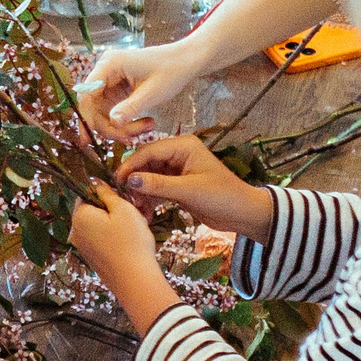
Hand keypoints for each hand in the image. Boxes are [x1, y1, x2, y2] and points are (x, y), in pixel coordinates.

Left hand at [66, 186, 180, 335]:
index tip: (123, 199)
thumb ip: (106, 192)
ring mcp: (82, 248)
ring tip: (134, 230)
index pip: (86, 193)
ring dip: (114, 223)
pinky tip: (129, 243)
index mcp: (79, 216)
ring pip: (97, 225)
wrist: (135, 280)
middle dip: (111, 209)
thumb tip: (94, 181)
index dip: (105, 193)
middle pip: (91, 210)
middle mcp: (74, 232)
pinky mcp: (92, 260)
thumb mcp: (123, 209)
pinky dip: (113, 238)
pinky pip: (100, 240)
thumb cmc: (131, 241)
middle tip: (132, 214)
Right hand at [81, 42, 198, 139]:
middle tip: (130, 139)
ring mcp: (110, 79)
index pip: (86, 94)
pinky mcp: (117, 87)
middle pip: (92, 105)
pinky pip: (112, 109)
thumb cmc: (171, 71)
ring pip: (102, 110)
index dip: (85, 118)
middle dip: (108, 126)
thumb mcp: (151, 93)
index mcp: (109, 64)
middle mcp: (105, 70)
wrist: (186, 60)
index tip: (87, 140)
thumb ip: (129, 108)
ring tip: (143, 131)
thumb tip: (112, 123)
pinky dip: (123, 120)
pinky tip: (139, 127)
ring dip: (118, 126)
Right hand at [120, 134, 275, 240]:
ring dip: (141, 192)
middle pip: (147, 163)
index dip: (131, 165)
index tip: (117, 180)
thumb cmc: (222, 197)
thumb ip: (158, 185)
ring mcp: (177, 169)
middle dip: (135, 180)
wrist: (243, 214)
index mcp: (183, 146)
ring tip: (137, 208)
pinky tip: (146, 211)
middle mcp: (178, 154)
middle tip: (125, 198)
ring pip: (149, 177)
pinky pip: (156, 188)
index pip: (149, 151)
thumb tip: (130, 180)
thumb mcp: (189, 191)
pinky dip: (150, 199)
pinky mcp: (177, 184)